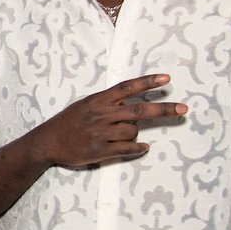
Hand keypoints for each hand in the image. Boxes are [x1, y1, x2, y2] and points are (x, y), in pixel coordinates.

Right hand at [29, 74, 186, 168]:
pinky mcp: (100, 150)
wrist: (47, 142)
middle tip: (182, 109)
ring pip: (133, 131)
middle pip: (139, 109)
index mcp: (98, 100)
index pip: (127, 88)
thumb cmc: (67, 122)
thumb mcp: (85, 105)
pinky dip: (138, 148)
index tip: (166, 79)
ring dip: (136, 134)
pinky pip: (128, 148)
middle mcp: (101, 114)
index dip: (147, 82)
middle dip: (163, 109)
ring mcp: (101, 133)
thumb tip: (131, 99)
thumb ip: (107, 102)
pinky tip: (142, 147)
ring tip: (125, 136)